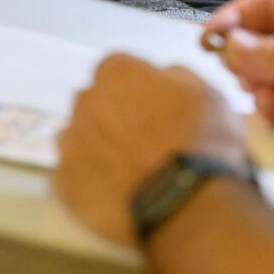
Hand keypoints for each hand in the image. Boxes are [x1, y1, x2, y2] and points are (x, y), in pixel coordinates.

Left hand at [54, 54, 246, 246]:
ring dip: (95, 147)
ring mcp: (71, 143)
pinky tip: (112, 194)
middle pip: (92, 101)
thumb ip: (177, 77)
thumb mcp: (209, 95)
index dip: (134, 87)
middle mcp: (87, 101)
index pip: (116, 68)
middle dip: (111, 114)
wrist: (185, 204)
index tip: (150, 106)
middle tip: (141, 140)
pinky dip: (86, 182)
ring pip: (76, 137)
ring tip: (126, 171)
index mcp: (120, 74)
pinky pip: (69, 176)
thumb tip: (163, 77)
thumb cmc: (201, 146)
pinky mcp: (64, 183)